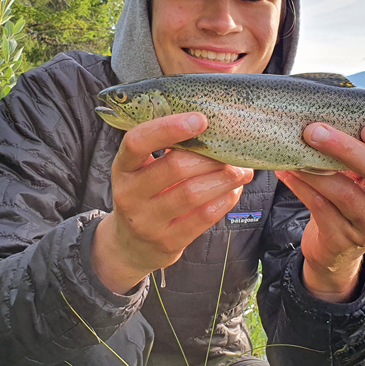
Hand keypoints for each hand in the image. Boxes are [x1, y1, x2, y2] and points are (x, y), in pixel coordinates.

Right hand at [93, 112, 253, 293]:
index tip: (201, 120)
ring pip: (193, 193)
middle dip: (210, 157)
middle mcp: (129, 194)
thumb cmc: (146, 196)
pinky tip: (233, 190)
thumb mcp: (143, 171)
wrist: (133, 246)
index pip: (137, 141)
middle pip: (175, 167)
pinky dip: (225, 200)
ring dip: (224, 178)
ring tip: (241, 171)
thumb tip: (214, 127)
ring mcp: (147, 221)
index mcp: (123, 167)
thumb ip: (168, 150)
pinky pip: (203, 217)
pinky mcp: (168, 241)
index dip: (168, 128)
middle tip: (233, 151)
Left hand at [275, 124, 364, 302]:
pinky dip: (302, 186)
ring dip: (317, 169)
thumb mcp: (364, 175)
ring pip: (346, 195)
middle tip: (316, 130)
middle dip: (349, 149)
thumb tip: (326, 110)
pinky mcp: (342, 239)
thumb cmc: (350, 196)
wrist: (334, 247)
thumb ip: (360, 148)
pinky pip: (321, 208)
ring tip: (296, 149)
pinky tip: (288, 171)